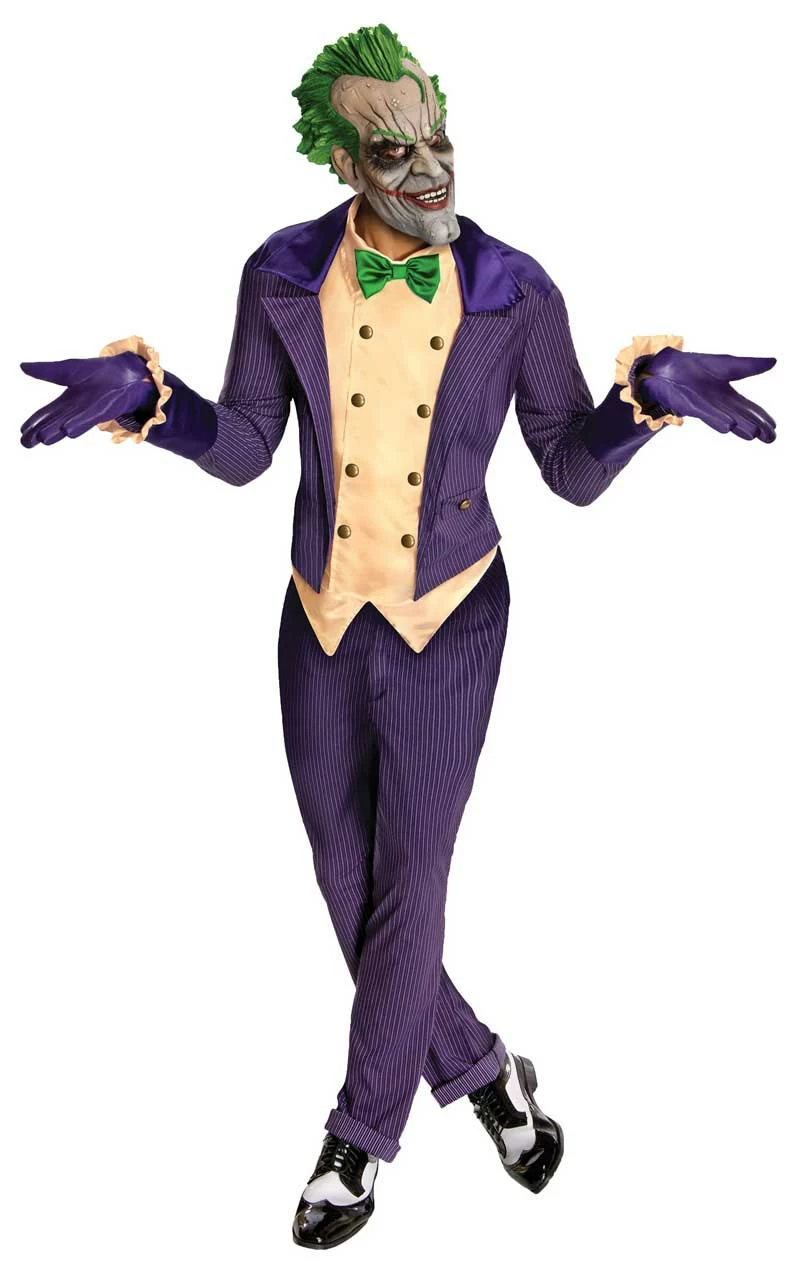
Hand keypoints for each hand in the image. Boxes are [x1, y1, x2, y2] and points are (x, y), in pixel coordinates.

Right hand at [20, 353, 157, 448]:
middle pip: (55, 422)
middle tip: (25, 443)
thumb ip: (47, 371)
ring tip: (43, 439)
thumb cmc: (100, 373)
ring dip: (57, 432)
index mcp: (67, 402)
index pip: (47, 413)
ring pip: (70, 423)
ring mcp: (91, 410)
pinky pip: (91, 416)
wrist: (127, 372)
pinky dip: (79, 423)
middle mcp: (77, 409)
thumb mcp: (68, 370)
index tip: (21, 433)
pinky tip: (68, 431)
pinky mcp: (106, 408)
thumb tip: (22, 366)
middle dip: (40, 432)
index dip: (34, 422)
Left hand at [633, 348, 776, 442]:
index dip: (762, 418)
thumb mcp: (726, 365)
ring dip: (738, 426)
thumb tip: (774, 362)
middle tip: (770, 438)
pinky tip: (728, 426)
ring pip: (724, 417)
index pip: (748, 408)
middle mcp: (717, 405)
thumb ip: (748, 366)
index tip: (774, 429)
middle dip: (755, 426)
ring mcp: (702, 405)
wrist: (666, 367)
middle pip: (739, 417)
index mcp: (727, 397)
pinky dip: (716, 418)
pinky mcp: (686, 403)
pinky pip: (703, 411)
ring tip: (753, 433)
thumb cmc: (693, 368)